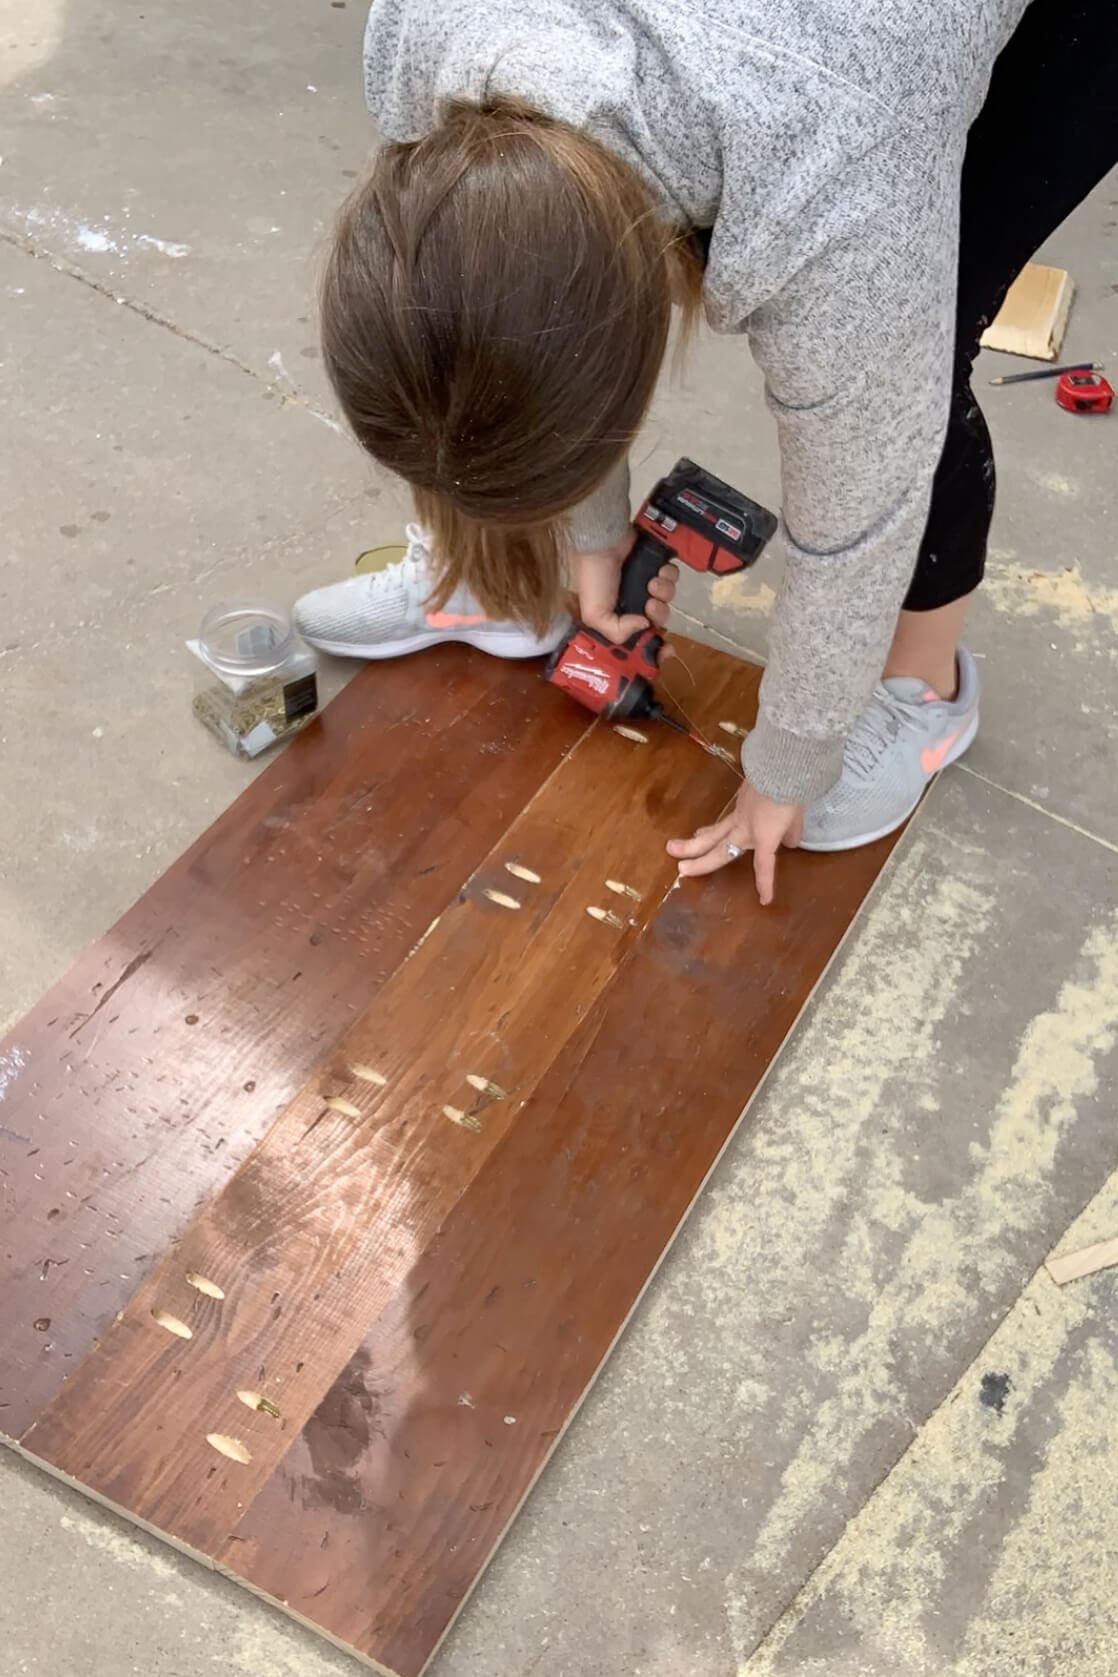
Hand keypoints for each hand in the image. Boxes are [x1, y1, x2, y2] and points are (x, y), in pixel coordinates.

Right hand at [573, 532, 677, 643]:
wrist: (602, 542)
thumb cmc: (593, 577)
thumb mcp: (594, 615)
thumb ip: (617, 632)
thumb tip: (643, 626)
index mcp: (621, 617)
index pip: (642, 637)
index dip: (657, 647)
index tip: (667, 650)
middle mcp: (635, 602)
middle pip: (660, 618)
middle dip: (659, 614)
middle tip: (650, 605)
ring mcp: (647, 583)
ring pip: (668, 597)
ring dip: (664, 592)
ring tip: (652, 583)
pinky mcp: (657, 565)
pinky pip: (673, 576)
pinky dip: (669, 574)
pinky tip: (658, 570)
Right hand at [667, 779, 803, 903]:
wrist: (780, 766)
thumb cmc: (790, 793)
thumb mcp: (796, 816)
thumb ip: (792, 832)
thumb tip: (790, 842)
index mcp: (763, 837)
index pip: (764, 865)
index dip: (764, 883)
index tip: (764, 900)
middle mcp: (745, 828)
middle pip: (718, 850)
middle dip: (699, 861)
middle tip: (680, 869)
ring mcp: (738, 813)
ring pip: (713, 832)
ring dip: (694, 841)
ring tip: (675, 847)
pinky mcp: (737, 799)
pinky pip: (725, 817)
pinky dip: (715, 826)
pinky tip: (705, 830)